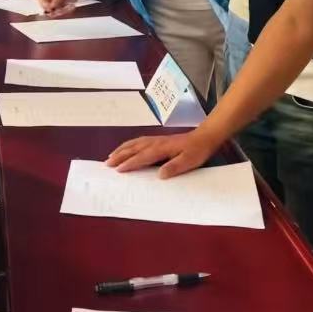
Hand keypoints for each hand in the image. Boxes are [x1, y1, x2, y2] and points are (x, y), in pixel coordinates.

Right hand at [106, 129, 220, 177]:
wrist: (205, 137)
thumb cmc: (197, 150)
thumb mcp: (189, 161)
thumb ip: (174, 167)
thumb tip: (159, 174)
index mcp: (162, 148)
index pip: (142, 157)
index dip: (130, 163)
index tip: (118, 170)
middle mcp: (156, 142)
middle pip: (134, 148)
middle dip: (120, 155)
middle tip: (107, 164)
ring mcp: (156, 140)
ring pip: (135, 143)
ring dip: (122, 149)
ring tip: (111, 156)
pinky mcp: (158, 140)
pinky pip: (139, 141)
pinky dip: (129, 145)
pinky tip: (126, 149)